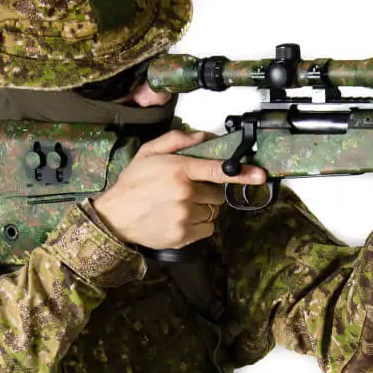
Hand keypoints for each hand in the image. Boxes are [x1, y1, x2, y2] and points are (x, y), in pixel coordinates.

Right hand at [93, 131, 265, 248]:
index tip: (259, 175)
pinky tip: (181, 219)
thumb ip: (176, 141)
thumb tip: (203, 137)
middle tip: (188, 191)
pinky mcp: (183, 236)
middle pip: (218, 193)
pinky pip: (208, 229)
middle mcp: (184, 193)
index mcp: (178, 170)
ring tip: (180, 205)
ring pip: (213, 212)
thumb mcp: (148, 153)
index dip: (241, 172)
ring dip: (204, 208)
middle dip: (208, 191)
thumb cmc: (132, 184)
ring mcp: (184, 216)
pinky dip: (200, 225)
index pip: (217, 169)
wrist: (113, 218)